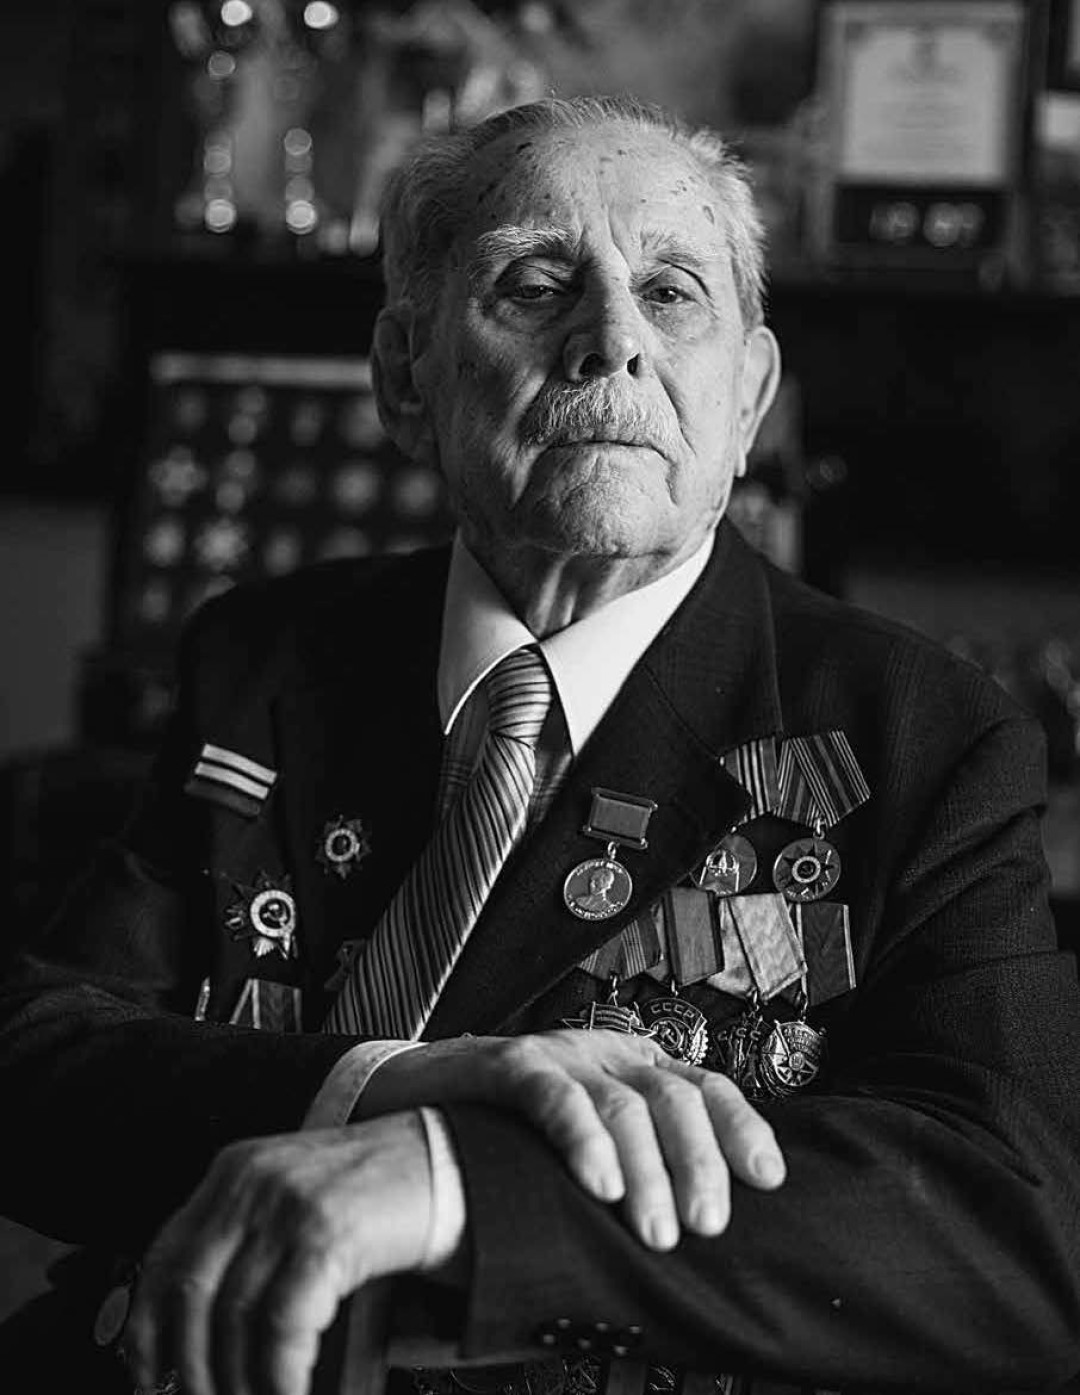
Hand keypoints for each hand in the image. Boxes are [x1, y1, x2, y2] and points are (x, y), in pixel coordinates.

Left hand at [125, 1111, 429, 1394]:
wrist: (452, 1162)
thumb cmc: (378, 1196)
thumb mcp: (297, 1204)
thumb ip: (250, 1247)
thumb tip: (199, 1343)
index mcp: (234, 1171)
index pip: (162, 1261)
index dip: (148, 1334)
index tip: (152, 1381)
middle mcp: (251, 1180)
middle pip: (188, 1295)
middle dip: (189, 1371)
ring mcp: (289, 1201)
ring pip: (232, 1318)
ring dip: (239, 1383)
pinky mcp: (327, 1231)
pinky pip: (282, 1325)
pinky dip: (280, 1377)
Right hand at [359, 1027, 784, 1249]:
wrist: (417, 1093)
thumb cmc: (511, 1130)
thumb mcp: (587, 1139)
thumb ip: (635, 1160)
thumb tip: (698, 1223)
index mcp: (633, 1068)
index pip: (705, 1085)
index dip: (740, 1127)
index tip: (767, 1178)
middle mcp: (604, 1055)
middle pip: (673, 1097)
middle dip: (698, 1162)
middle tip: (705, 1223)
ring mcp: (558, 1056)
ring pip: (622, 1104)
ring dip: (646, 1171)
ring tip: (656, 1229)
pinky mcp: (509, 1065)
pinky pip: (555, 1097)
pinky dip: (583, 1140)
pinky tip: (599, 1184)